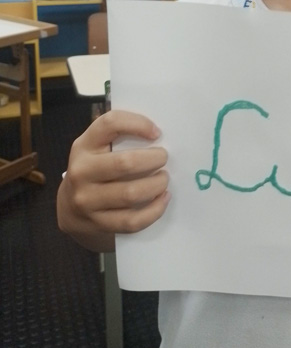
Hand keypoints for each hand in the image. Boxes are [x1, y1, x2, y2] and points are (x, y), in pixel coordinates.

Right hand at [57, 110, 169, 251]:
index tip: (156, 133)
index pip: (110, 124)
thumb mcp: (97, 147)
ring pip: (131, 193)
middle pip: (126, 163)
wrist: (69, 208)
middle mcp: (81, 172)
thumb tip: (157, 135)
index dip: (138, 124)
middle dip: (154, 160)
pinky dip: (154, 210)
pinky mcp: (97, 223)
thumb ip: (119, 136)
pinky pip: (132, 220)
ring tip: (163, 179)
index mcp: (83, 146)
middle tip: (164, 158)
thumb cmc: (94, 169)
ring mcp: (87, 200)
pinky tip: (162, 200)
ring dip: (156, 185)